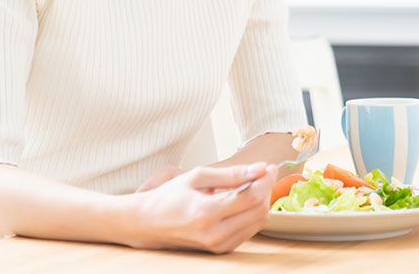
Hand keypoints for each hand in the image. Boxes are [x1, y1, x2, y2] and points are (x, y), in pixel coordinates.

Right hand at [130, 162, 277, 253]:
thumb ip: (231, 174)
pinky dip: (252, 214)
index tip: (270, 167)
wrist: (149, 223)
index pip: (250, 197)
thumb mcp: (197, 177)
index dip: (265, 180)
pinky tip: (244, 201)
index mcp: (207, 212)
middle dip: (266, 189)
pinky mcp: (221, 250)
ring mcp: (218, 245)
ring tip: (253, 185)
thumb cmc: (170, 196)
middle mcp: (215, 233)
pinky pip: (249, 231)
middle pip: (258, 211)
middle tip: (263, 173)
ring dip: (262, 202)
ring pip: (258, 222)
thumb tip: (260, 169)